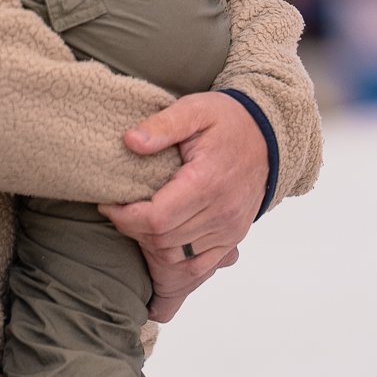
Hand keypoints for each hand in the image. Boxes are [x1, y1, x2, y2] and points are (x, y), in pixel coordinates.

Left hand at [98, 92, 266, 320]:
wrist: (268, 134)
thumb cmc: (226, 119)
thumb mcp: (194, 109)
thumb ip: (162, 125)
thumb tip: (131, 141)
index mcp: (207, 183)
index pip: (157, 219)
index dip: (125, 217)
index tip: (108, 204)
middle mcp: (222, 213)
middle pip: (164, 242)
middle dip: (132, 231)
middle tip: (118, 212)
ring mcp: (230, 230)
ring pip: (179, 261)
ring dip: (150, 251)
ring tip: (134, 227)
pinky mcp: (233, 237)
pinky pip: (200, 268)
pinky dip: (174, 268)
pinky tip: (157, 254)